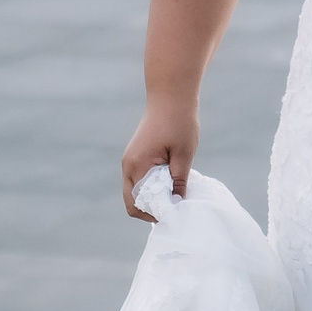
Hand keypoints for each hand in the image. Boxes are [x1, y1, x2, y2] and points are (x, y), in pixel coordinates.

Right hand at [120, 103, 197, 221]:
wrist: (171, 96)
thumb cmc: (179, 123)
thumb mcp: (184, 154)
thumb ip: (178, 181)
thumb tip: (176, 204)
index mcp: (136, 166)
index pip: (135, 203)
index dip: (152, 214)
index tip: (173, 213)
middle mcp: (128, 165)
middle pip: (132, 199)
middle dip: (152, 207)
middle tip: (175, 205)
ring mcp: (130, 160)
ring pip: (137, 189)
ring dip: (153, 195)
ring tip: (175, 192)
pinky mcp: (137, 155)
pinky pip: (140, 178)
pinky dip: (153, 184)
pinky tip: (171, 180)